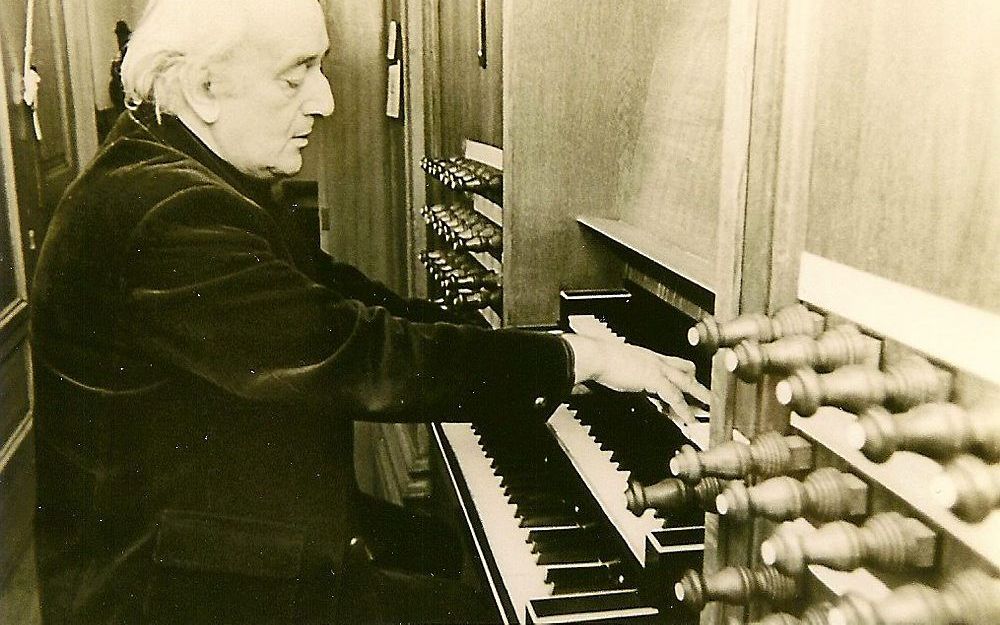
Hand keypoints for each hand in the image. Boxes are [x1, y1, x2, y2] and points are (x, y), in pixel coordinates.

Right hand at [562, 332, 711, 423]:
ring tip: (708, 409)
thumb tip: (628, 382)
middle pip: (686, 370)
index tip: (689, 388)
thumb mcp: (620, 367)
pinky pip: (674, 396)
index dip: (683, 376)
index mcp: (648, 356)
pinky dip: (683, 409)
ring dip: (698, 397)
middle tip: (708, 397)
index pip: (672, 365)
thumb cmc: (600, 359)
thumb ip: (628, 375)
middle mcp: (656, 360)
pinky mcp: (654, 378)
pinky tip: (688, 419)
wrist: (596, 356)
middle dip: (698, 384)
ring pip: (686, 382)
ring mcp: (657, 368)